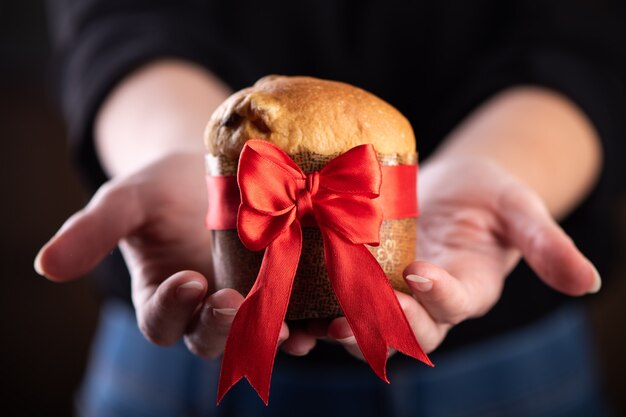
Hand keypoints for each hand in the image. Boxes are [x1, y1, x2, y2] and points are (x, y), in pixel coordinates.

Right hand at [35, 153, 296, 357]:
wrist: (217, 167)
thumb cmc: (166, 184)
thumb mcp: (129, 197)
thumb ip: (94, 229)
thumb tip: (46, 265)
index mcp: (165, 294)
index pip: (161, 319)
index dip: (170, 308)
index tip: (187, 282)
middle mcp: (208, 308)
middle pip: (214, 338)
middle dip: (227, 327)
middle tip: (239, 305)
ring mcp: (252, 301)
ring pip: (265, 335)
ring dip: (285, 337)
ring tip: (304, 329)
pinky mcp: (290, 287)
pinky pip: (305, 313)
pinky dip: (321, 318)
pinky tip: (340, 313)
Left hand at [328, 157, 600, 357]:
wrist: (452, 187)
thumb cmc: (490, 195)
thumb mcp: (519, 208)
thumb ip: (547, 244)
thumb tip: (590, 283)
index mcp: (469, 286)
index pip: (456, 302)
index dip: (439, 295)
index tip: (420, 273)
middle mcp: (427, 300)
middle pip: (405, 328)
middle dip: (378, 327)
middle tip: (347, 320)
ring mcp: (392, 292)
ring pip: (366, 325)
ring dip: (339, 328)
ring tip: (309, 325)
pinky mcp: (362, 277)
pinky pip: (338, 301)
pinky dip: (315, 308)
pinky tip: (287, 305)